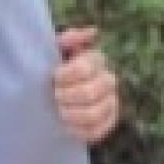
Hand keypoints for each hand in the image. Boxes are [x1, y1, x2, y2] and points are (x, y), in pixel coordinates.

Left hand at [52, 24, 119, 144]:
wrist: (53, 97)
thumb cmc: (53, 70)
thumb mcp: (55, 50)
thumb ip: (67, 39)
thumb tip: (92, 32)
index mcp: (95, 61)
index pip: (84, 68)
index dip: (65, 75)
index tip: (53, 78)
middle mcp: (107, 81)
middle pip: (90, 93)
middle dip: (65, 96)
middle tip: (53, 96)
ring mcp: (110, 104)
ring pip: (94, 114)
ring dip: (71, 114)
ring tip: (58, 112)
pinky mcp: (107, 124)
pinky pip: (96, 132)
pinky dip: (78, 130)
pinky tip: (66, 126)